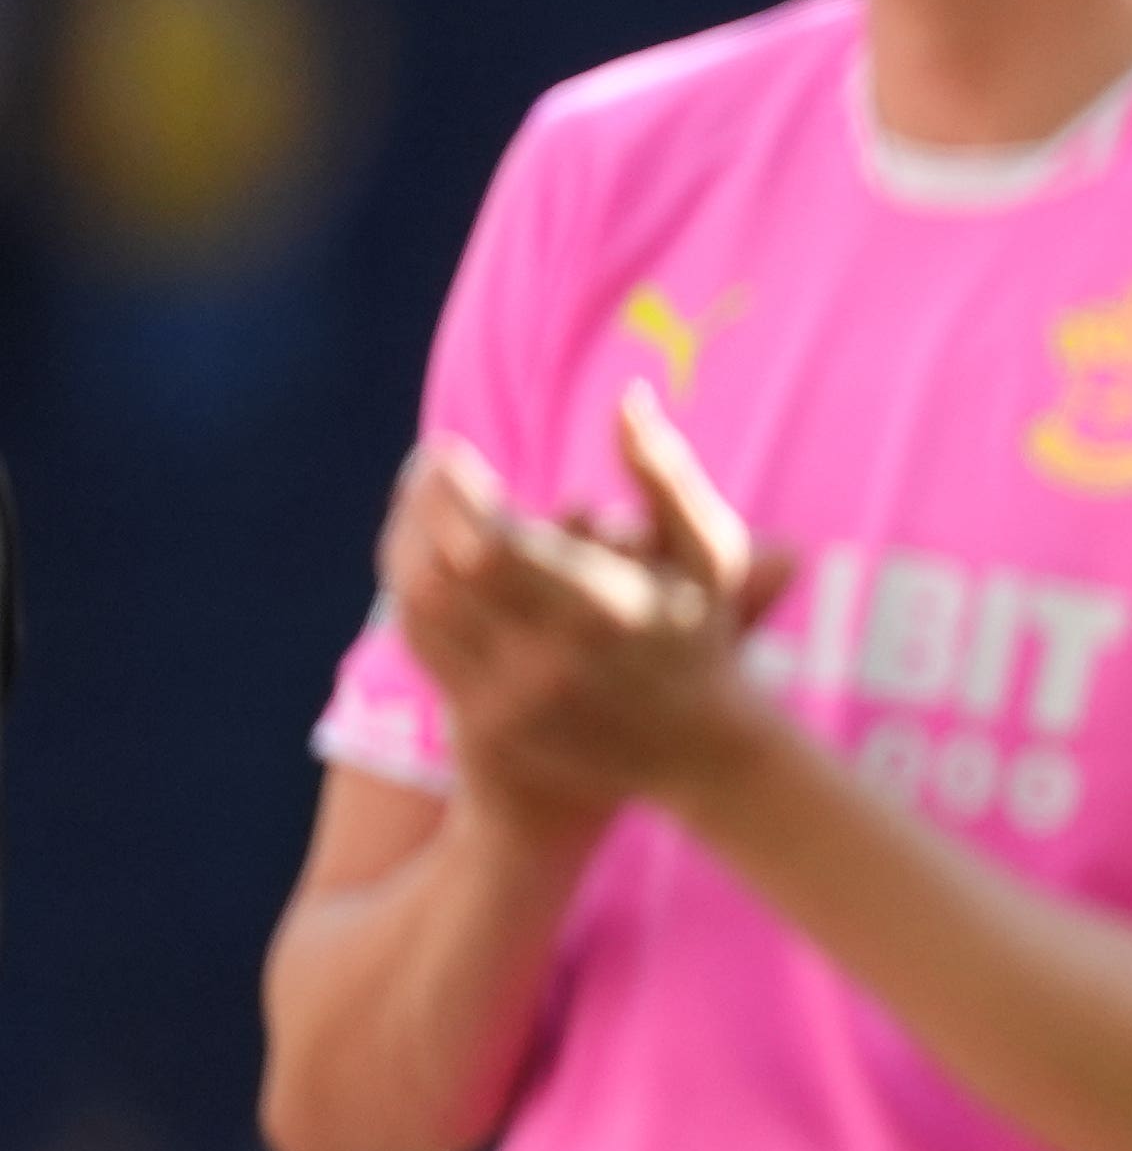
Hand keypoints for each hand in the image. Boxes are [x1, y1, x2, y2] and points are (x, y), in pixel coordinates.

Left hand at [381, 392, 790, 826]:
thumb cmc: (706, 635)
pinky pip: (422, 645)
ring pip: (417, 608)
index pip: (488, 544)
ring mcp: (510, 700)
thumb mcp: (707, 551)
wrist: (701, 753)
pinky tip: (424, 557)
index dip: (450, 491)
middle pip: (438, 571)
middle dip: (419, 506)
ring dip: (404, 545)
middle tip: (427, 468)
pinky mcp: (487, 723)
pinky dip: (410, 592)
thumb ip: (665, 472)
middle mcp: (546, 662)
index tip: (447, 450)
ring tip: (420, 504)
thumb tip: (627, 397)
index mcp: (600, 612)